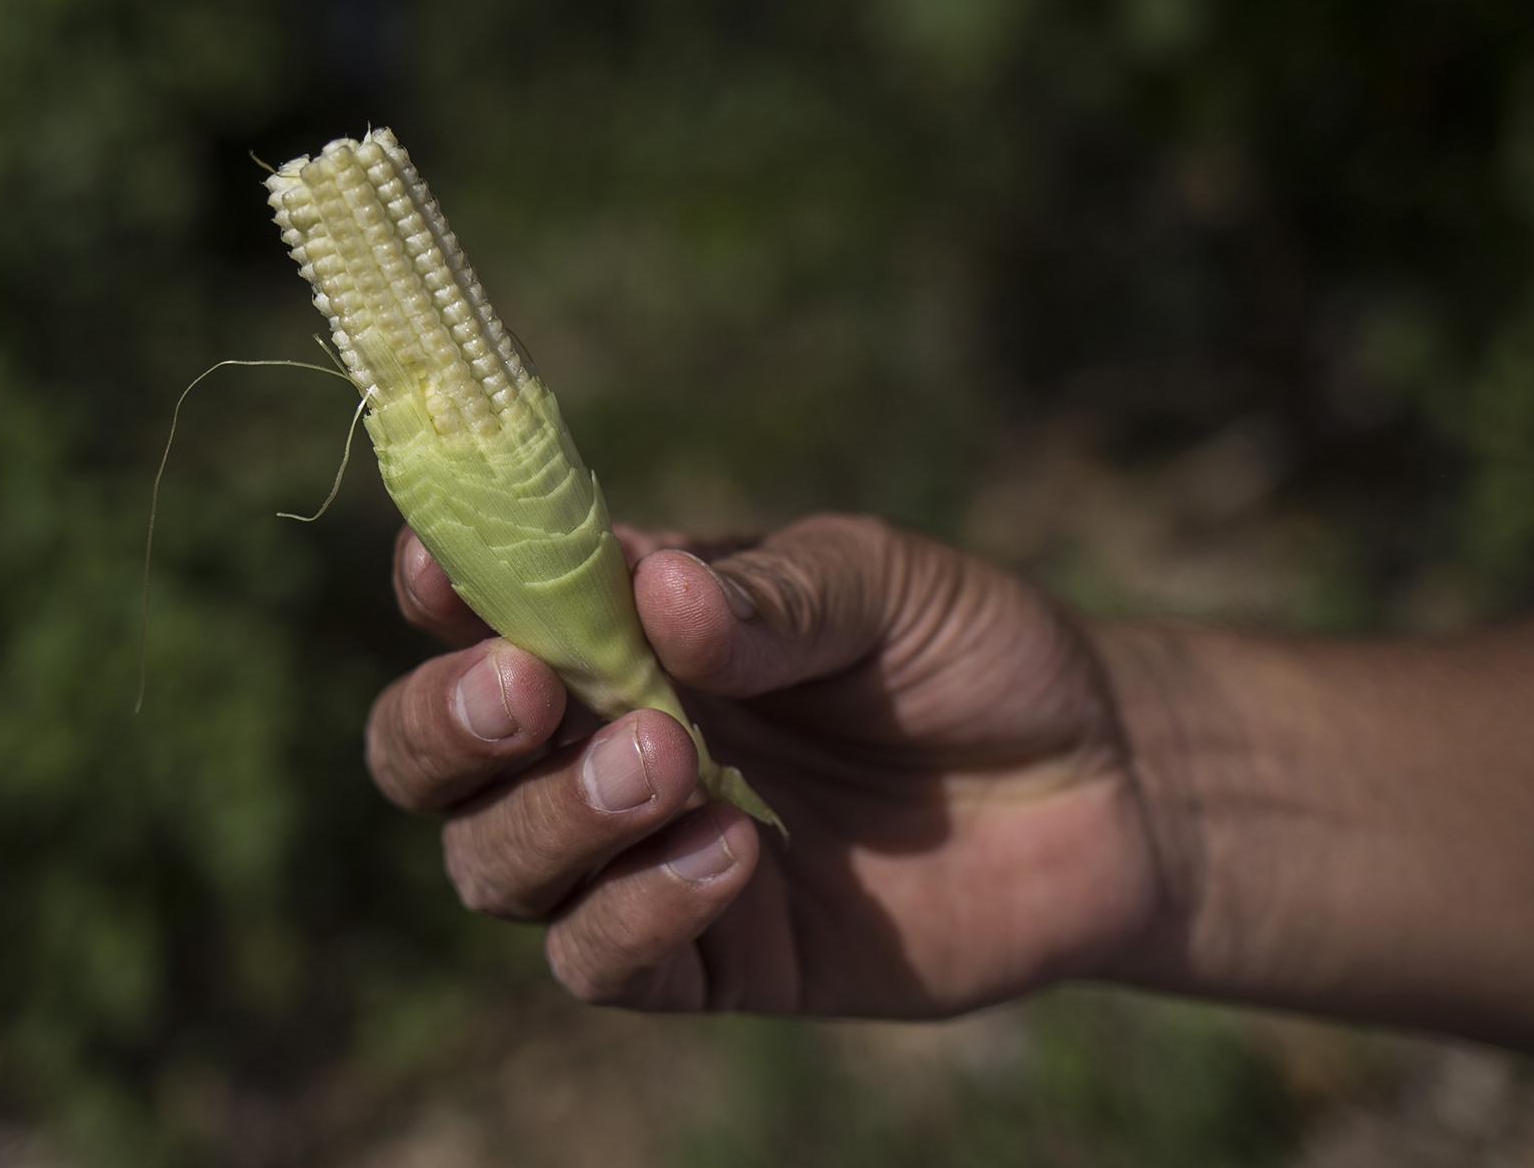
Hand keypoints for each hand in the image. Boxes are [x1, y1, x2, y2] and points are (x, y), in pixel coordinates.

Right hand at [364, 513, 1171, 1016]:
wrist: (1099, 782)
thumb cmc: (970, 650)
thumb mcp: (880, 582)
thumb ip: (768, 593)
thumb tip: (647, 589)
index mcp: (621, 628)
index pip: (481, 611)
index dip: (440, 591)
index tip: (438, 570)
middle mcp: (601, 739)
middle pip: (435, 758)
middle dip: (446, 725)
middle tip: (525, 689)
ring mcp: (641, 855)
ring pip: (492, 867)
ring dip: (550, 817)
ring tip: (669, 759)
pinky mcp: (707, 956)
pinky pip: (601, 961)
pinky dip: (637, 911)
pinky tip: (734, 854)